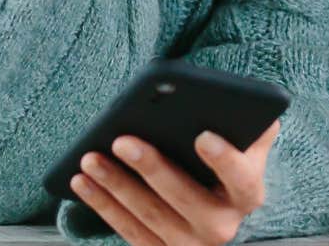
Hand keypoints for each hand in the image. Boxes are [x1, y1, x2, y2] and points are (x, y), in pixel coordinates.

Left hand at [68, 123, 279, 245]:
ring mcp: (190, 244)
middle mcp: (222, 226)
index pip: (242, 178)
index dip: (224, 160)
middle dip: (151, 168)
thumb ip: (246, 122)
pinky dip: (102, 205)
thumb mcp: (243, 142)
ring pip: (149, 215)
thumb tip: (233, 98)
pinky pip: (128, 229)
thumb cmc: (224, 159)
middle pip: (185, 198)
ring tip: (91, 158)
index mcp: (247, 193)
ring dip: (116, 185)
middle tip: (122, 141)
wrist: (213, 202)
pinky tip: (82, 181)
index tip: (202, 135)